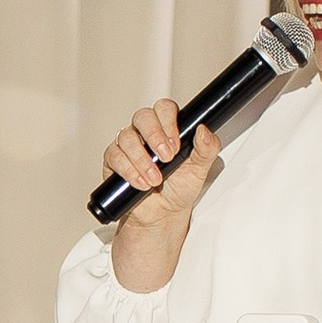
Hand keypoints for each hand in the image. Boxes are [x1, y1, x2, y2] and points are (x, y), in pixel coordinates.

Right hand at [100, 105, 219, 287]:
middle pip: (143, 116)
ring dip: (142, 160)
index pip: (164, 109)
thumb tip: (203, 130)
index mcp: (167, 128)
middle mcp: (145, 133)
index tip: (176, 142)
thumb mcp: (199, 169)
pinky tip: (141, 183)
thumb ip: (207, 148)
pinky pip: (115, 156)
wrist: (162, 214)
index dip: (168, 120)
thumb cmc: (179, 189)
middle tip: (167, 157)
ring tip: (155, 179)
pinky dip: (129, 171)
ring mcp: (128, 145)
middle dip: (154, 136)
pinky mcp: (114, 160)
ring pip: (127, 137)